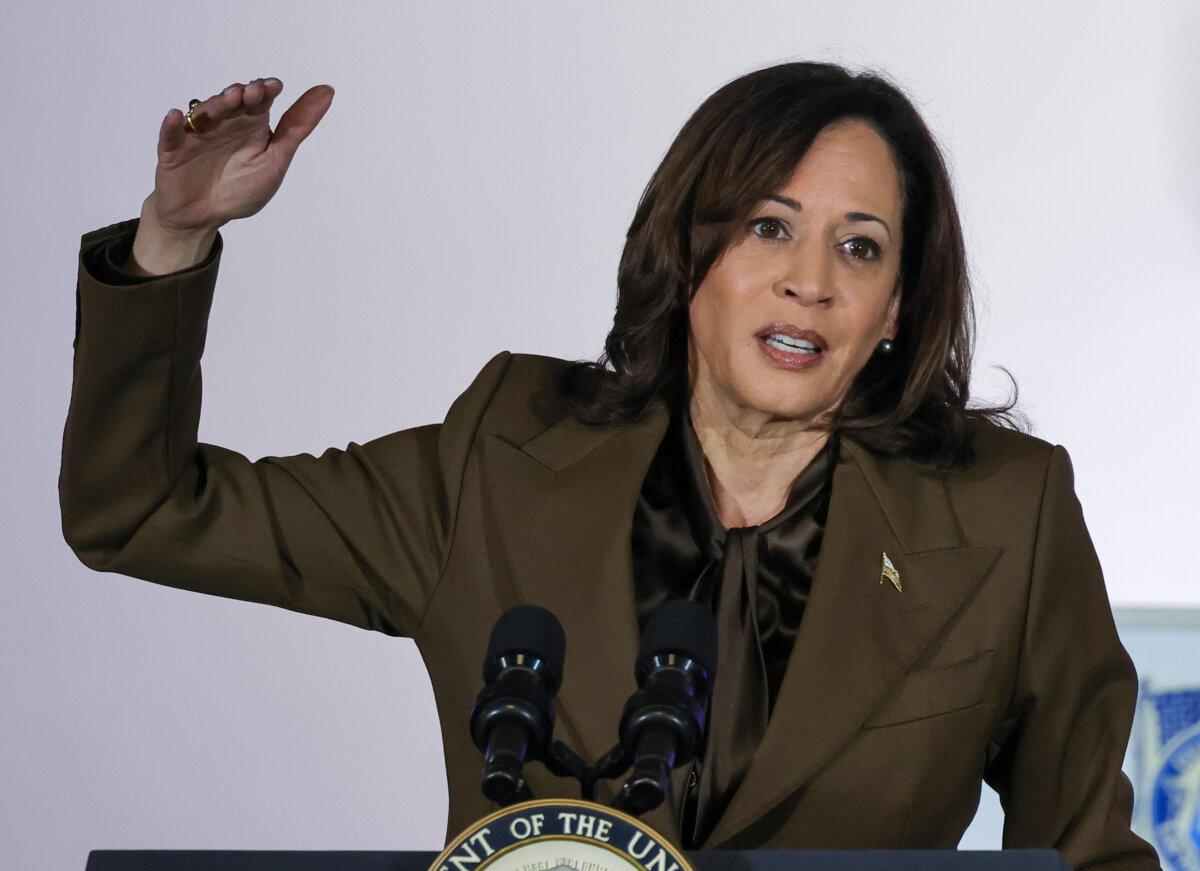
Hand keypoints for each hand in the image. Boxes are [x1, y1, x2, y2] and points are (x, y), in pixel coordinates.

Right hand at [142, 77, 333, 235]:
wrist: (206, 218)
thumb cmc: (242, 189)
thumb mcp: (276, 159)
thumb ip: (297, 127)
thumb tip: (327, 91)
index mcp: (250, 125)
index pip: (259, 101)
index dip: (265, 91)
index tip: (274, 87)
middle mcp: (223, 124)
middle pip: (231, 103)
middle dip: (241, 95)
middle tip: (251, 93)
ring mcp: (196, 135)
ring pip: (204, 114)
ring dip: (215, 105)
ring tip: (229, 99)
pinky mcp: (172, 151)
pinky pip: (169, 137)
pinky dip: (171, 127)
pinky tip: (175, 116)